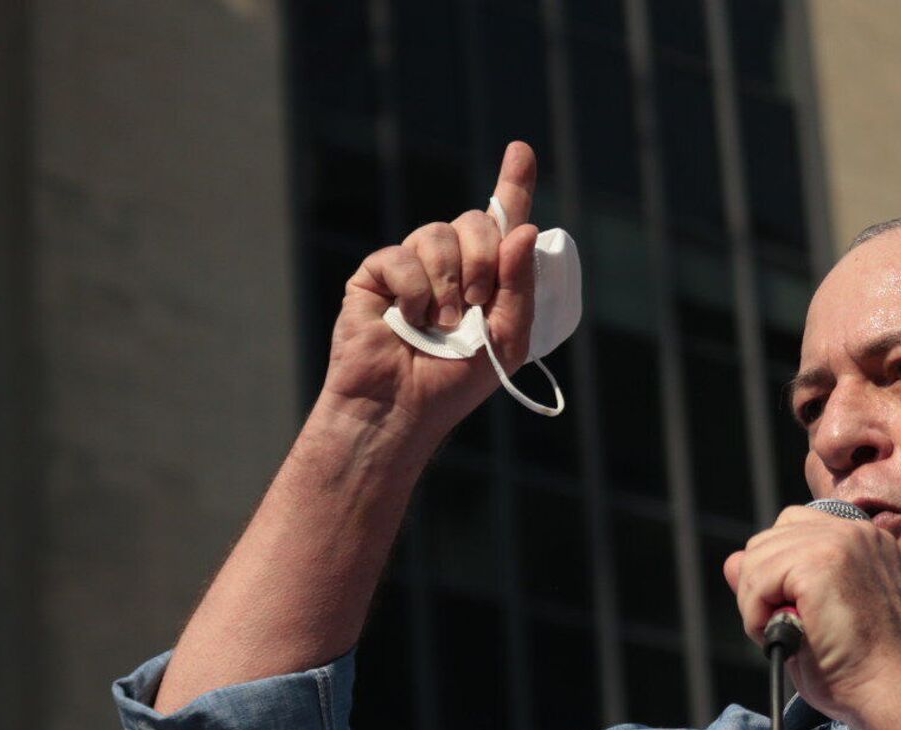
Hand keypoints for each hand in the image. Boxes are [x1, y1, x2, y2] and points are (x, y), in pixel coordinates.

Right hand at [318, 141, 540, 441]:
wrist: (401, 408)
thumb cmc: (454, 382)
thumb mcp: (508, 340)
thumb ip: (521, 287)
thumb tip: (524, 228)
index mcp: (487, 278)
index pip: (503, 222)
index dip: (513, 184)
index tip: (522, 151)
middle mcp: (451, 265)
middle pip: (476, 222)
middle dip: (485, 259)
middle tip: (476, 305)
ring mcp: (412, 266)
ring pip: (438, 233)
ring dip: (449, 281)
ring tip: (442, 323)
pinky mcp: (376, 273)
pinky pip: (401, 255)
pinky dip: (413, 290)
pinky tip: (408, 320)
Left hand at [723, 505, 900, 726]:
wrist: (891, 693)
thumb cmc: (859, 669)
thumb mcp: (811, 617)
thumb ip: (773, 583)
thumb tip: (732, 561)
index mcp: (864, 541)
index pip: (793, 528)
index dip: (776, 571)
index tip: (789, 610)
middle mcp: (856, 532)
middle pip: (768, 539)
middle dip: (761, 587)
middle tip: (785, 629)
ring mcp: (841, 542)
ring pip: (757, 558)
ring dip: (756, 604)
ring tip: (787, 636)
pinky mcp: (822, 562)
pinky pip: (758, 578)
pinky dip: (756, 614)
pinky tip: (782, 636)